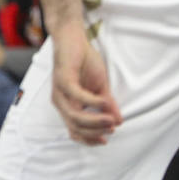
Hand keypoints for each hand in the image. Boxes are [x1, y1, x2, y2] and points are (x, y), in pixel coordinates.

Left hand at [49, 21, 121, 144]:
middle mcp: (60, 102)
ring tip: (111, 120)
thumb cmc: (85, 62)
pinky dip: (91, 102)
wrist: (74, 39)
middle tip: (112, 128)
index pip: (75, 131)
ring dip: (94, 120)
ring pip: (74, 116)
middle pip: (75, 127)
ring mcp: (60, 92)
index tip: (106, 140)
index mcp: (68, 106)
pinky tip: (104, 101)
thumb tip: (119, 121)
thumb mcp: (100, 86)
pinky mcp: (62, 79)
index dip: (89, 139)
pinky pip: (76, 96)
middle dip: (95, 131)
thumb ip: (107, 104)